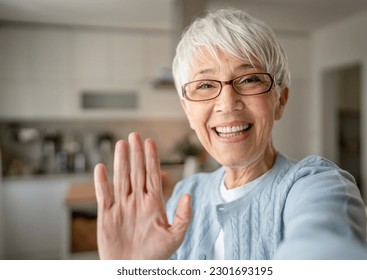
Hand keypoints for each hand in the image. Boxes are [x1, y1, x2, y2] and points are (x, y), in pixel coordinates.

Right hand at [94, 132, 191, 258]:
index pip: (152, 175)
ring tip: (121, 144)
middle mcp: (138, 201)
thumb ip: (183, 216)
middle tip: (134, 135)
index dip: (152, 158)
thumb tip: (188, 195)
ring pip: (121, 178)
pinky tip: (100, 168)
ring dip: (121, 161)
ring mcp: (122, 207)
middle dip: (136, 153)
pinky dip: (101, 182)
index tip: (150, 141)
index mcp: (154, 204)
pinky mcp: (107, 216)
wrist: (132, 271)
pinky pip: (103, 195)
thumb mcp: (174, 237)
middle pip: (136, 172)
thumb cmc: (155, 257)